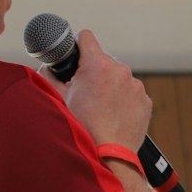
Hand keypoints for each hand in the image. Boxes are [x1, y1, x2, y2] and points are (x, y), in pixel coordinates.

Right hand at [46, 29, 152, 153]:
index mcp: (98, 64)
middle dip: (94, 72)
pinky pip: (132, 94)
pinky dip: (123, 101)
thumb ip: (50, 77)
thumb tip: (46, 69)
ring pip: (119, 78)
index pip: (86, 37)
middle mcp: (120, 70)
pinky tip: (114, 116)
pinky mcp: (145, 101)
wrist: (109, 154)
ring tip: (101, 109)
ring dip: (110, 87)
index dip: (78, 44)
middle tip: (85, 92)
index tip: (76, 54)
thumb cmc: (83, 128)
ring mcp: (136, 85)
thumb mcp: (59, 98)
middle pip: (103, 61)